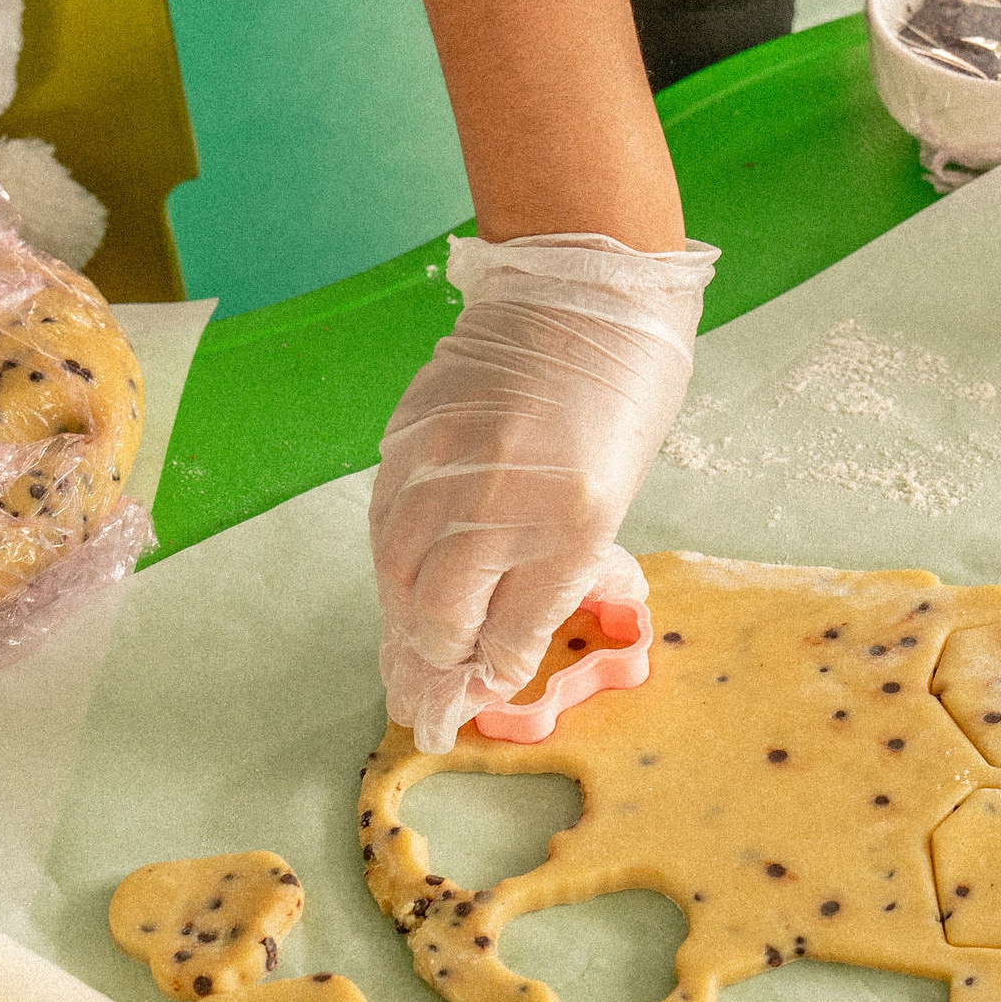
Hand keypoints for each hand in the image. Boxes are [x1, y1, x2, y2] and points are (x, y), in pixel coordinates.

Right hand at [371, 231, 714, 750]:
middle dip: (434, 667)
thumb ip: (553, 574)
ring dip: (402, 625)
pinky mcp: (407, 440)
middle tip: (428, 702)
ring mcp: (443, 466)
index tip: (477, 698)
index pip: (510, 634)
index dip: (490, 677)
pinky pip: (383, 524)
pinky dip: (391, 567)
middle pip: (440, 616)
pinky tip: (401, 591)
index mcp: (571, 522)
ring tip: (407, 660)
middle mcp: (499, 498)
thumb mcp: (610, 502)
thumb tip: (499, 644)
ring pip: (397, 575)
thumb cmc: (617, 403)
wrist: (580, 299)